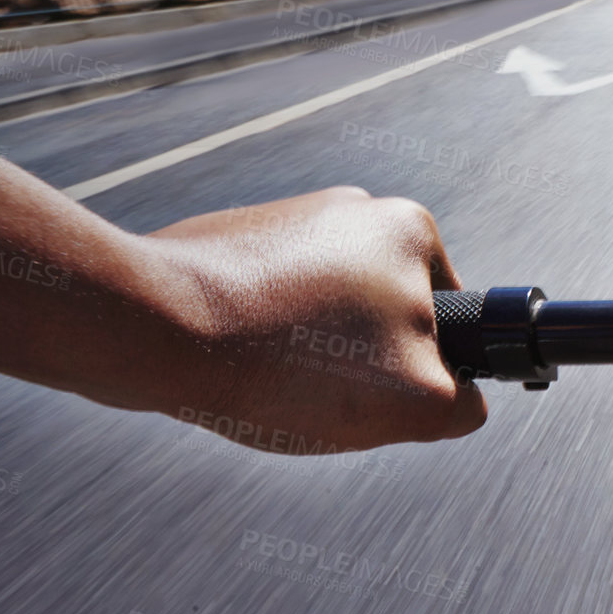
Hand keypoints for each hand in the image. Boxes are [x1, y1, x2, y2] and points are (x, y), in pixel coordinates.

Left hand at [146, 186, 484, 452]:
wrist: (149, 327)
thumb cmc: (286, 361)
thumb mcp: (415, 403)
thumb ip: (462, 404)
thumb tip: (458, 400)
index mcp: (412, 230)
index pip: (453, 329)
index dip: (426, 377)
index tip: (380, 393)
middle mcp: (354, 209)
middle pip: (389, 326)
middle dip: (366, 367)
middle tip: (323, 393)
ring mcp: (289, 223)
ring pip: (328, 324)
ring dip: (311, 360)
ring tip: (271, 378)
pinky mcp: (232, 245)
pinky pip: (273, 313)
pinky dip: (264, 345)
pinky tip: (236, 363)